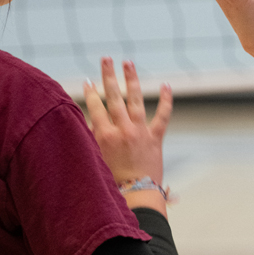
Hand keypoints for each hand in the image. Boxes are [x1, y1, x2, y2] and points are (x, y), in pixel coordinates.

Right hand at [85, 58, 170, 186]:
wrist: (135, 195)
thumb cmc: (111, 184)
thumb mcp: (93, 160)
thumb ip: (91, 140)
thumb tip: (87, 123)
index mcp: (103, 136)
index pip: (95, 107)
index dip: (90, 93)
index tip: (88, 81)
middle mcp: (122, 129)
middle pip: (113, 97)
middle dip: (108, 76)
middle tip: (106, 59)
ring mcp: (140, 131)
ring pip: (135, 100)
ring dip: (131, 79)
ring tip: (128, 63)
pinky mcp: (156, 138)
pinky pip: (162, 115)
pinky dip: (166, 100)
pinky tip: (166, 85)